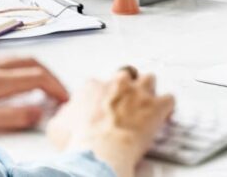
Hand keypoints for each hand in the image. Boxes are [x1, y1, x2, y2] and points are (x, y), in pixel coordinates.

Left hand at [0, 56, 69, 133]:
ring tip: (48, 87)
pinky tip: (23, 80)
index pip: (38, 77)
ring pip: (24, 60)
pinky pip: (13, 61)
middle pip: (35, 64)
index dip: (56, 88)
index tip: (65, 100)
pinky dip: (27, 69)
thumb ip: (11, 115)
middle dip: (53, 78)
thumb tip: (38, 111)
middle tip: (61, 94)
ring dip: (41, 71)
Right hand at [46, 67, 174, 176]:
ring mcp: (138, 92)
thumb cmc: (79, 141)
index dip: (103, 96)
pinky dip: (167, 108)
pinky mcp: (155, 106)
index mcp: (93, 86)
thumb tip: (62, 117)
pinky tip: (165, 116)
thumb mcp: (57, 127)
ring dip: (149, 90)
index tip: (104, 108)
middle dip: (127, 86)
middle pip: (126, 74)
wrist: (100, 151)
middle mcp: (116, 83)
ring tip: (147, 104)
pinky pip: (169, 99)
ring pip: (149, 79)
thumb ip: (63, 115)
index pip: (99, 84)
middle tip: (126, 103)